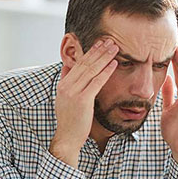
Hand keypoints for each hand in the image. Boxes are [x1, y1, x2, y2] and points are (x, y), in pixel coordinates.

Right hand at [51, 39, 118, 167]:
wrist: (67, 138)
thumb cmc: (70, 121)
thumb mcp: (65, 99)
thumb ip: (68, 83)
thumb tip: (68, 68)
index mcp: (63, 84)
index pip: (78, 64)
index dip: (90, 52)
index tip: (99, 43)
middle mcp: (66, 86)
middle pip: (85, 63)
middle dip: (98, 50)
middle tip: (110, 40)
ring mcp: (73, 92)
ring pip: (91, 70)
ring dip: (104, 57)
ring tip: (114, 47)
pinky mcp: (82, 100)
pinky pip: (96, 82)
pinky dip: (106, 71)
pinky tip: (114, 64)